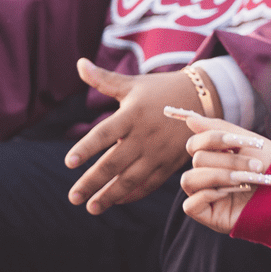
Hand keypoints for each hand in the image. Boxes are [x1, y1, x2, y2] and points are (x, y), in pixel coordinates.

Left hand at [64, 59, 204, 214]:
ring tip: (92, 208)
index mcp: (132, 114)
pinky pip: (150, 183)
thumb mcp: (133, 84)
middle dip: (92, 182)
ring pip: (131, 178)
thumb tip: (80, 63)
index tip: (68, 163)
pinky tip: (118, 201)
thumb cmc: (161, 90)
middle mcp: (144, 135)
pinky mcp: (170, 162)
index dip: (86, 148)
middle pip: (114, 163)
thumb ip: (104, 79)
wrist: (202, 98)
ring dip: (110, 195)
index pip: (104, 134)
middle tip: (73, 197)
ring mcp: (158, 151)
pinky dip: (134, 193)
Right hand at [178, 111, 270, 234]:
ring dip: (221, 177)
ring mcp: (207, 196)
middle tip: (257, 166)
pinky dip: (208, 196)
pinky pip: (190, 205)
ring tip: (247, 180)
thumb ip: (219, 129)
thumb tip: (189, 119)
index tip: (242, 141)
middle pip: (197, 160)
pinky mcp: (209, 215)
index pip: (196, 143)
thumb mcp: (249, 142)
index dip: (215, 139)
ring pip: (189, 180)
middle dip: (230, 161)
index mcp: (216, 157)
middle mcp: (208, 175)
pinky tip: (230, 195)